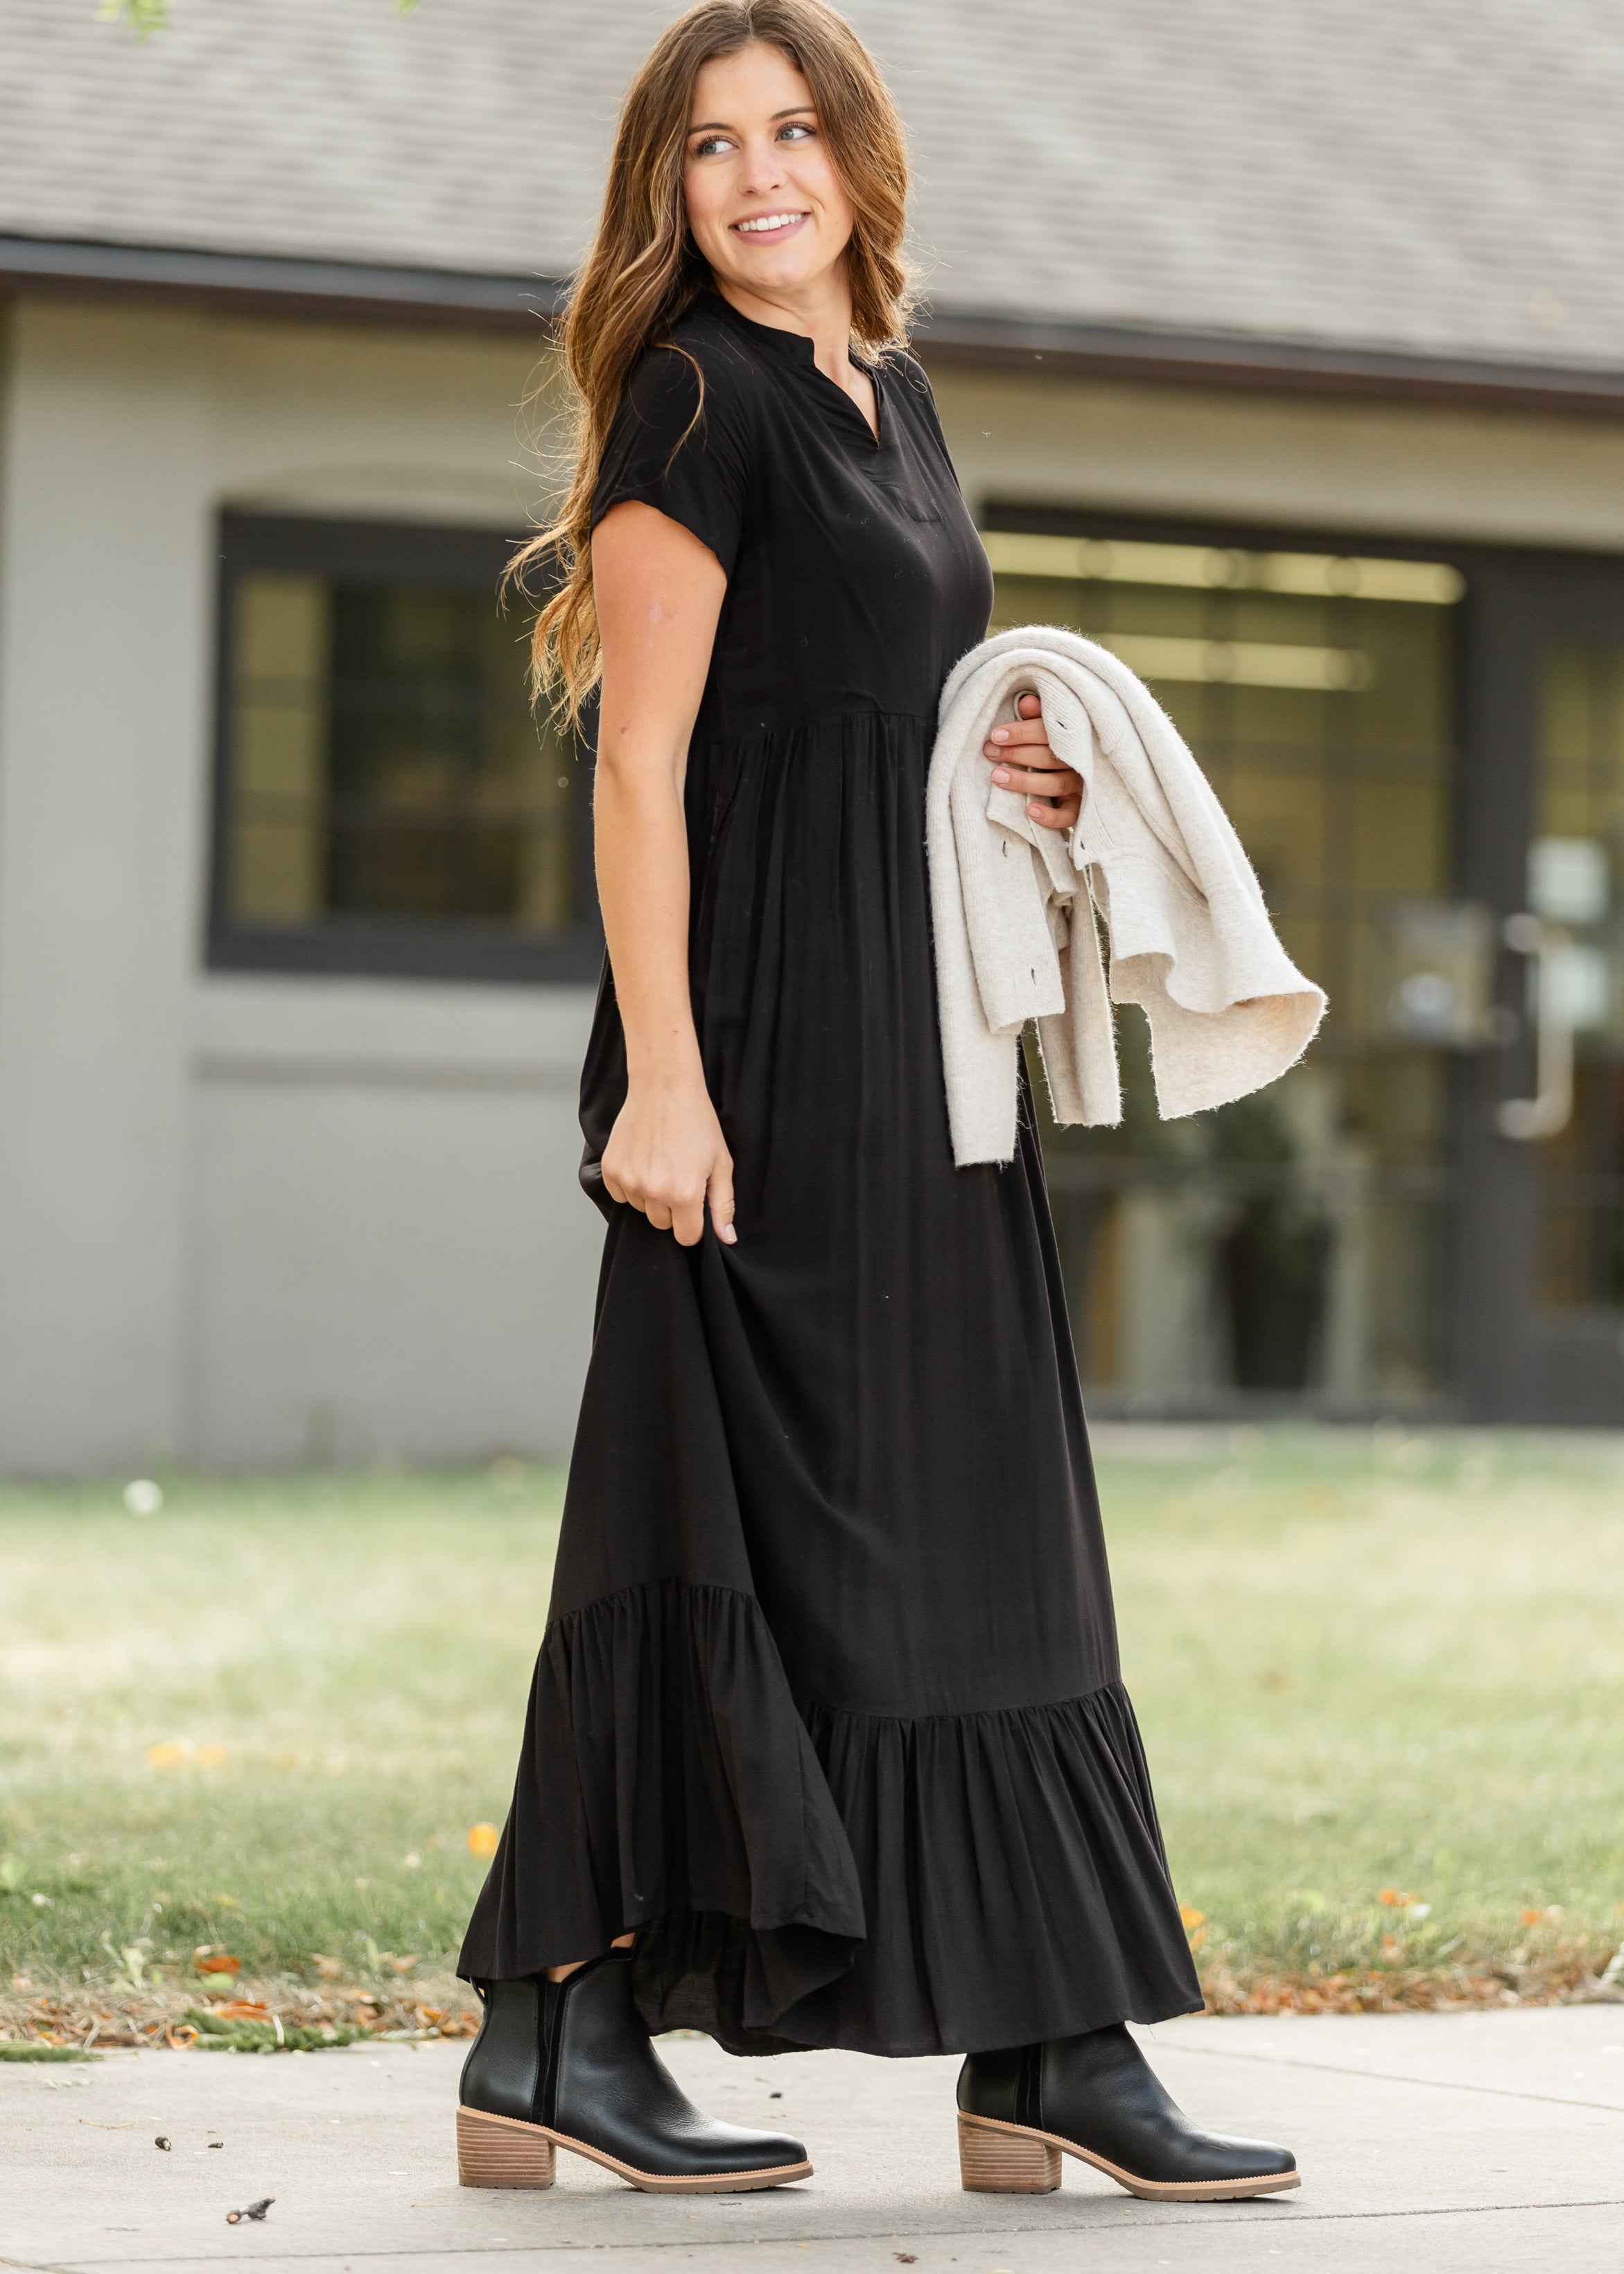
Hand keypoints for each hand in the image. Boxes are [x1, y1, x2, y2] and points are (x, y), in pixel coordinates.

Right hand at [601, 1076, 735, 1246]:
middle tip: (678, 1176)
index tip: (694, 1205)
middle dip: (672, 1209)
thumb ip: (723, 1205)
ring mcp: (629, 1181)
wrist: (664, 1087)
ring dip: (650, 1196)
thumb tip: (727, 1238)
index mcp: (684, 1194)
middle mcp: (653, 1192)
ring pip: (641, 1209)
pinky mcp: (610, 1169)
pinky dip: (631, 1184)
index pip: (686, 1237)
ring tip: (661, 1163)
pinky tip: (643, 1159)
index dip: (693, 1224)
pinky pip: (620, 1194)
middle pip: (662, 1224)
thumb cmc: (697, 1122)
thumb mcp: (721, 1163)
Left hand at [984, 691, 1081, 829]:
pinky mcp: (1079, 808)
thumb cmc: (1060, 745)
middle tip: (990, 752)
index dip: (1022, 733)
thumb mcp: (1051, 727)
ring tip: (997, 776)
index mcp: (1075, 737)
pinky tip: (1030, 811)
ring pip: (1055, 784)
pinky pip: (1068, 816)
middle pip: (1048, 757)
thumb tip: (1025, 702)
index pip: (1048, 733)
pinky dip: (1050, 816)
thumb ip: (1039, 717)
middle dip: (1016, 754)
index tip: (996, 735)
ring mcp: (1082, 786)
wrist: (1093, 772)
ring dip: (1024, 781)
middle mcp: (1080, 761)